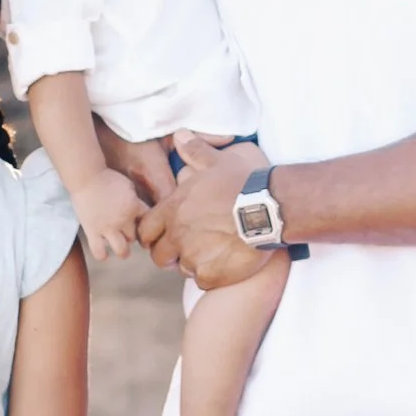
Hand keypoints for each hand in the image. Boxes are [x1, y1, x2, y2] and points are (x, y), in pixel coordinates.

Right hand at [71, 163, 149, 265]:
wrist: (86, 176)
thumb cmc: (106, 177)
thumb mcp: (128, 185)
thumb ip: (135, 199)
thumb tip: (140, 207)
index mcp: (134, 206)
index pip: (148, 222)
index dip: (146, 226)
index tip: (142, 227)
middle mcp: (123, 219)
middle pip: (135, 238)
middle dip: (133, 237)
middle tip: (128, 235)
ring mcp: (108, 227)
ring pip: (122, 250)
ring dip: (123, 250)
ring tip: (120, 248)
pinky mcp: (92, 231)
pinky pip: (99, 252)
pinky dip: (102, 255)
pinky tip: (104, 253)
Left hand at [141, 133, 269, 289]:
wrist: (270, 208)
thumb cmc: (243, 182)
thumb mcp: (217, 162)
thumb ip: (194, 151)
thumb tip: (180, 135)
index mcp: (173, 210)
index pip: (145, 231)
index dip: (152, 235)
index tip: (164, 236)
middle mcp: (178, 235)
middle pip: (159, 256)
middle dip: (169, 254)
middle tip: (188, 248)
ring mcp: (193, 257)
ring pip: (182, 269)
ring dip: (193, 264)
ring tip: (213, 253)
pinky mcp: (211, 275)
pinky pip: (204, 281)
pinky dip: (212, 276)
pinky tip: (226, 264)